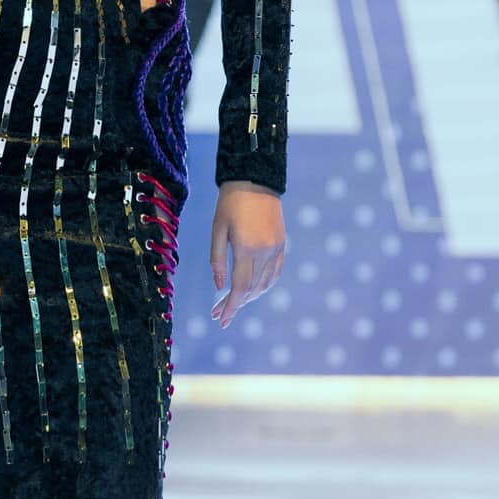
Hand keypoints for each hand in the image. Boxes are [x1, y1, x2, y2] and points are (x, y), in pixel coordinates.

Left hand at [209, 181, 285, 325]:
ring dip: (250, 297)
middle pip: (252, 289)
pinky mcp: (281, 244)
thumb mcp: (217, 230)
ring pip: (265, 284)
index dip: (230, 307)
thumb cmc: (230, 203)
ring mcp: (276, 249)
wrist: (255, 179)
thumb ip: (216, 260)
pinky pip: (275, 273)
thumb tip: (219, 287)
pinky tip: (253, 291)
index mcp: (246, 248)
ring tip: (234, 303)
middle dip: (236, 305)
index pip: (240, 288)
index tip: (220, 320)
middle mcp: (265, 252)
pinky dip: (264, 286)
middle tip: (219, 314)